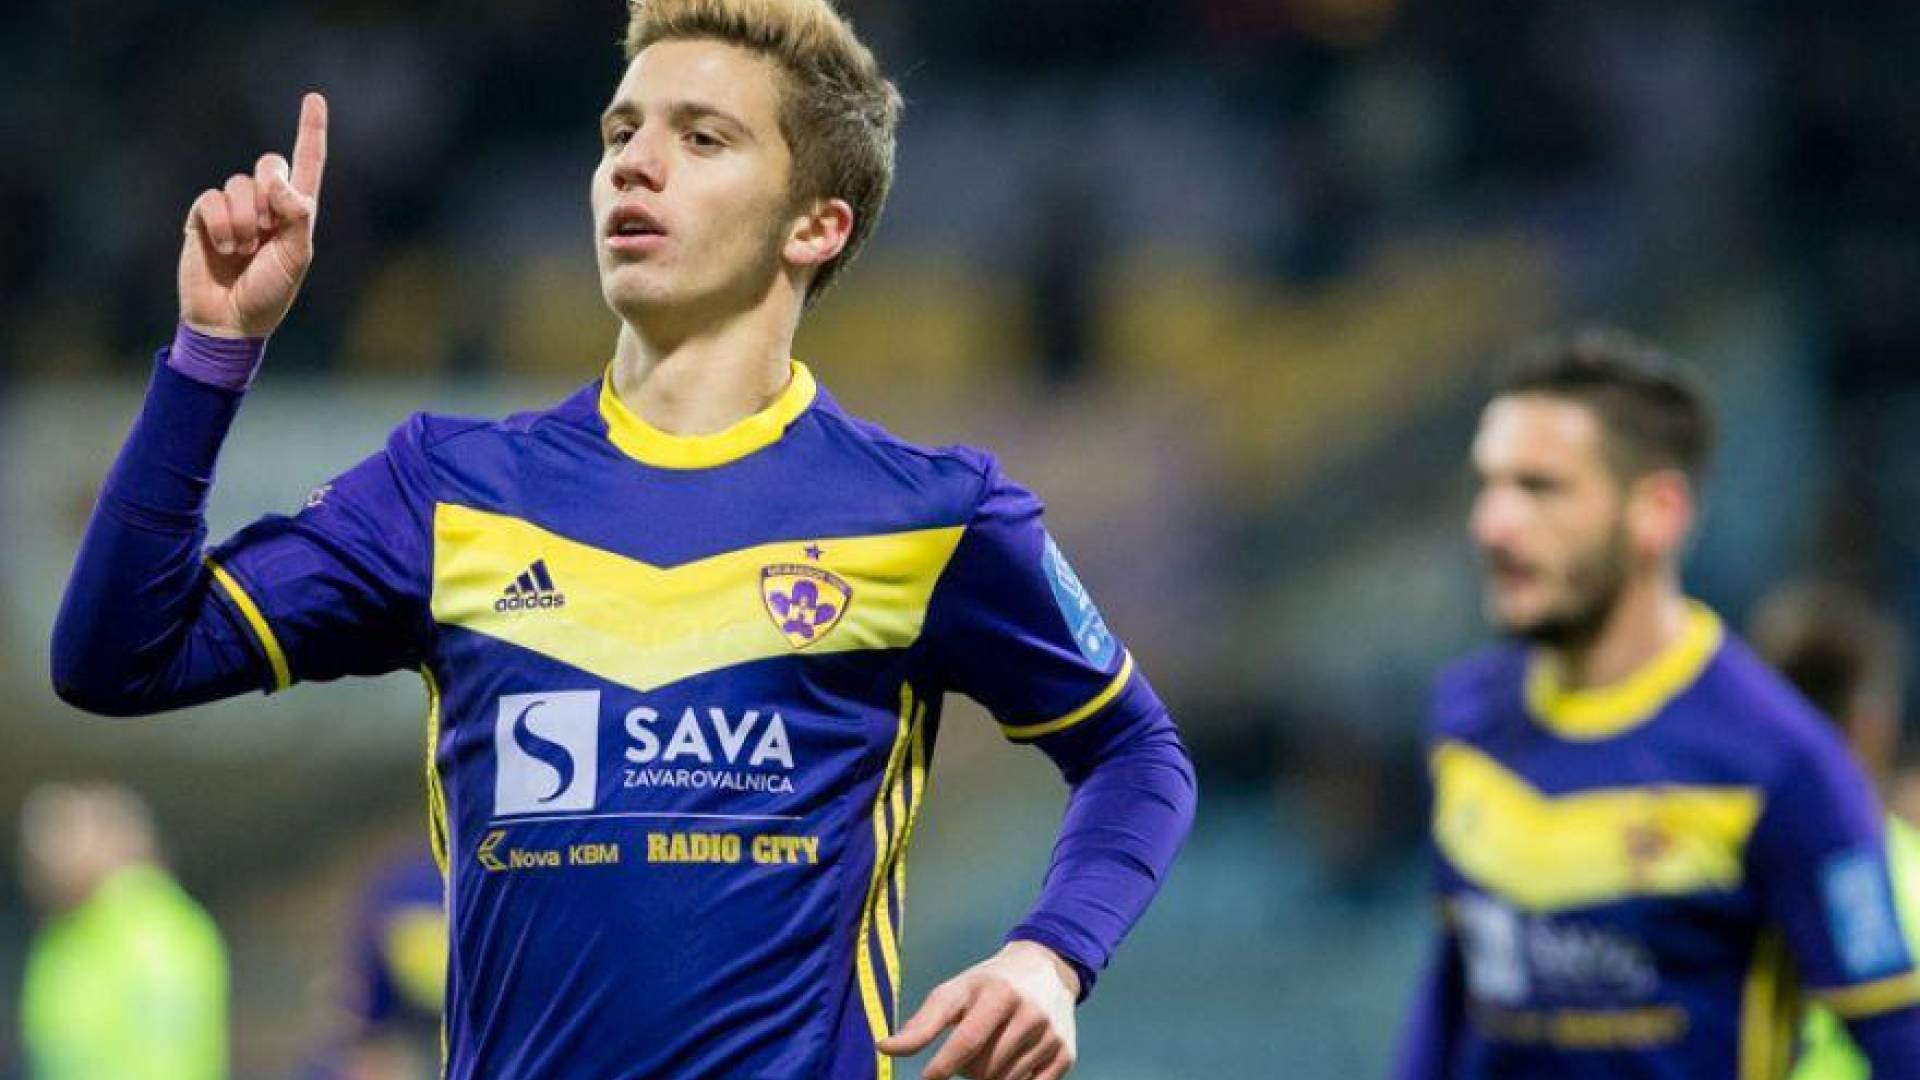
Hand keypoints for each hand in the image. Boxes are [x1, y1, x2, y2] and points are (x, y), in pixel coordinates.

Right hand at [179, 93, 327, 339]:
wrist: (230, 320)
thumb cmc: (269, 293)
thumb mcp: (296, 257)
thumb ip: (297, 216)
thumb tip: (282, 181)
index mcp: (296, 214)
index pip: (307, 164)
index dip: (310, 131)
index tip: (314, 97)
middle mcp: (265, 205)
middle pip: (269, 163)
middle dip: (271, 186)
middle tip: (268, 224)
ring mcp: (233, 210)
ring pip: (239, 184)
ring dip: (245, 220)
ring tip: (243, 250)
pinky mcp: (203, 217)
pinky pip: (211, 199)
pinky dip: (221, 224)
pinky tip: (224, 248)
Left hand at [878, 941, 1078, 1079]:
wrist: (1047, 969)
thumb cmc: (989, 983)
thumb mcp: (956, 991)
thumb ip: (923, 1022)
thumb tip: (885, 1048)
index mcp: (999, 994)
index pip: (968, 1040)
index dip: (943, 1066)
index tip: (928, 1078)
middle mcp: (1030, 1013)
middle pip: (984, 1067)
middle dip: (967, 1069)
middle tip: (968, 1053)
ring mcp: (1051, 1036)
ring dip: (988, 1076)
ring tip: (990, 1052)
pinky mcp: (1065, 1054)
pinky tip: (1010, 1063)